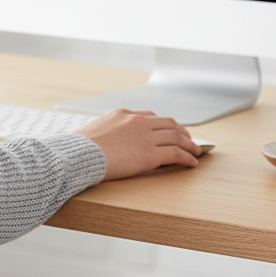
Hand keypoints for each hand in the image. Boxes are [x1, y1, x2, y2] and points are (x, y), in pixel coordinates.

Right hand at [74, 108, 200, 180]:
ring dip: (190, 145)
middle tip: (189, 140)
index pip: (151, 116)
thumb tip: (111, 140)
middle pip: (169, 123)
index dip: (164, 124)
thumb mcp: (96, 129)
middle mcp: (137, 121)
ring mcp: (145, 137)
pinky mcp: (150, 154)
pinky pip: (176, 154)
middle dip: (182, 132)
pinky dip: (187, 158)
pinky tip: (191, 163)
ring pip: (177, 137)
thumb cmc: (81, 146)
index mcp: (123, 113)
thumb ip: (110, 130)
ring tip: (196, 152)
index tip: (170, 130)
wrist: (79, 154)